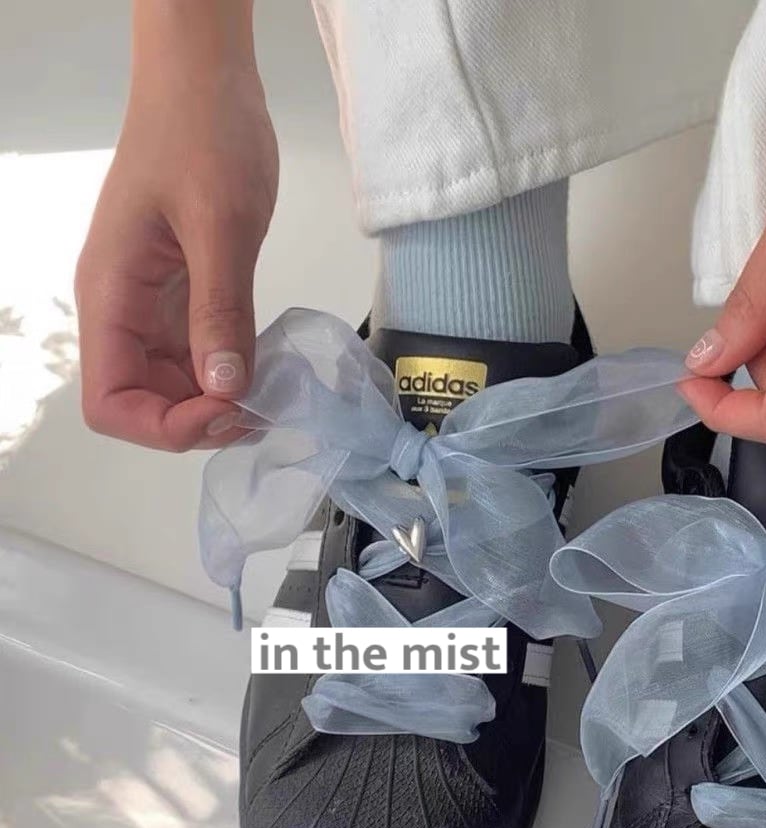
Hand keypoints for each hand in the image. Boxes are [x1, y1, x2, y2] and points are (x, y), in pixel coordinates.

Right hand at [76, 58, 276, 450]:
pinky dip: (233, 372)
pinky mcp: (187, 295)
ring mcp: (155, 306)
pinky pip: (202, 356)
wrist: (207, 82)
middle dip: (200, 421)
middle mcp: (125, 311)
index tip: (227, 409)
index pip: (109, 402)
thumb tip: (225, 390)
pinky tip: (271, 367)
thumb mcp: (220, 225)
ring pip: (176, 387)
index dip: (165, 426)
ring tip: (274, 392)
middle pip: (144, 403)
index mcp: (111, 296)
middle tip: (264, 408)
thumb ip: (221, 311)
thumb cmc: (203, 135)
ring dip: (221, 403)